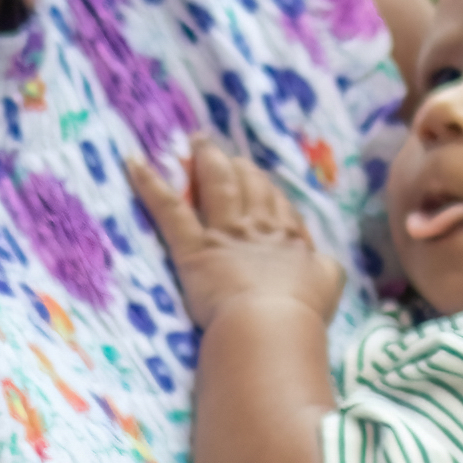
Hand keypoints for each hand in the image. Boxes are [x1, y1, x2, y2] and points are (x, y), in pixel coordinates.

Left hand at [124, 136, 348, 338]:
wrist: (274, 321)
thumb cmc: (302, 310)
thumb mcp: (329, 283)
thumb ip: (325, 268)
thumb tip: (323, 262)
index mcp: (288, 239)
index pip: (277, 204)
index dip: (266, 188)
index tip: (257, 176)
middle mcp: (257, 228)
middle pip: (249, 186)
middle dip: (238, 166)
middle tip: (227, 153)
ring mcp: (224, 234)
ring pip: (217, 185)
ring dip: (207, 160)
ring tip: (198, 141)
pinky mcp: (194, 248)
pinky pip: (169, 209)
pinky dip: (149, 184)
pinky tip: (134, 163)